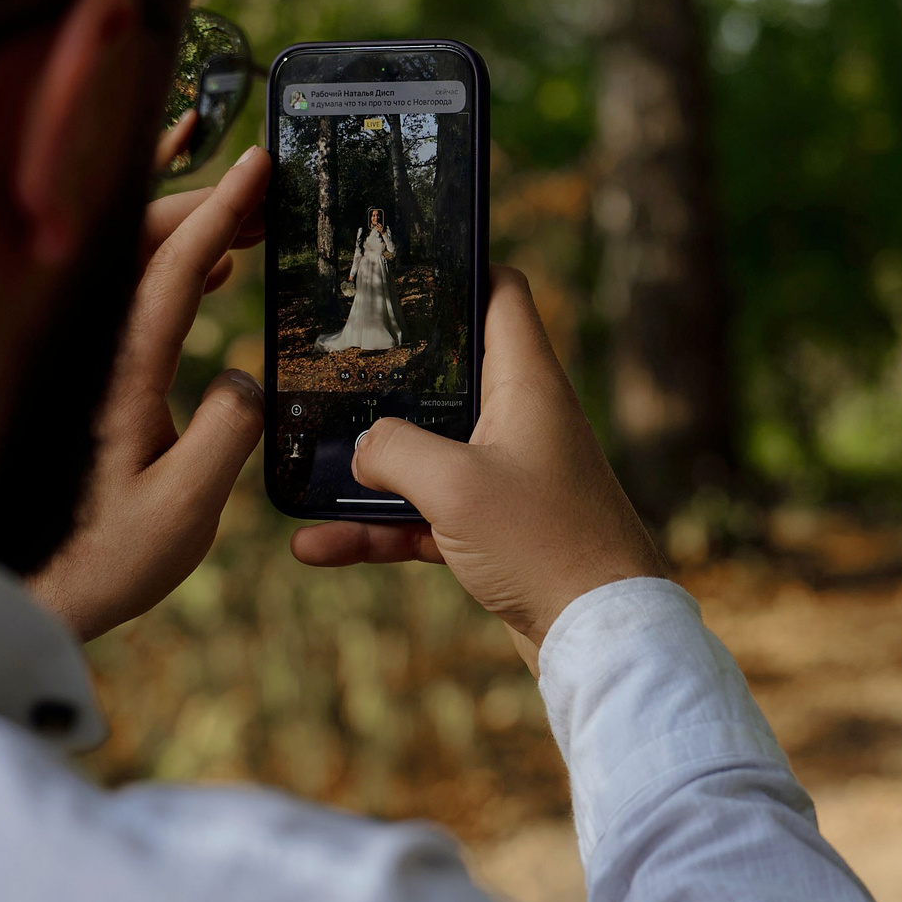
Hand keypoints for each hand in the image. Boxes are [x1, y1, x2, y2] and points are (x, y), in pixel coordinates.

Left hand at [28, 148, 270, 640]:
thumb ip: (226, 439)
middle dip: (207, 204)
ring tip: (256, 223)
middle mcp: (96, 352)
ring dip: (191, 232)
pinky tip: (215, 271)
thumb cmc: (102, 559)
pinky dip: (172, 266)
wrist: (24, 590)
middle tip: (271, 192)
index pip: (170, 266)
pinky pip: (128, 295)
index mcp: (123, 373)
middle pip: (144, 244)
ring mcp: (87, 359)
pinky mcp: (89, 376)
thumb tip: (249, 377)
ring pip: (133, 264)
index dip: (217, 210)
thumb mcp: (185, 512)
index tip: (258, 165)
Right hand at [290, 265, 664, 669]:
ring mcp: (509, 477)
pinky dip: (378, 527)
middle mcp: (522, 421)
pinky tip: (317, 544)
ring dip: (368, 466)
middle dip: (387, 373)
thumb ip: (395, 450)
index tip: (407, 262)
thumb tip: (363, 447)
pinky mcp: (497, 531)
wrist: (598, 639)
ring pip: (426, 454)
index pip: (502, 293)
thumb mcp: (454, 486)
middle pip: (448, 373)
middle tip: (327, 359)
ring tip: (303, 466)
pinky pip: (425, 516)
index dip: (461, 267)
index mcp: (527, 384)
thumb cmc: (544, 544)